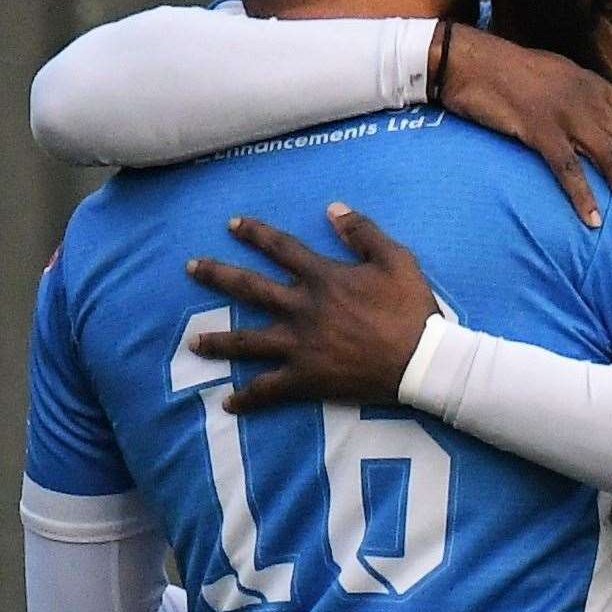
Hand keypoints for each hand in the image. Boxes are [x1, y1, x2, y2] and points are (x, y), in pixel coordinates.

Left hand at [185, 204, 439, 412]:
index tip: (231, 225)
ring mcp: (299, 345)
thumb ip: (362, 232)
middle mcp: (302, 308)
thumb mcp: (396, 258)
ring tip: (193, 343)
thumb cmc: (411, 308)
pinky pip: (269, 389)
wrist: (420, 360)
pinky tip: (229, 403)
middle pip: (249, 288)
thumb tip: (333, 208)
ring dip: (218, 342)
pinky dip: (248, 398)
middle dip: (216, 275)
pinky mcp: (305, 378)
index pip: (280, 248)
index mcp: (322, 277)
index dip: (254, 234)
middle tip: (191, 268)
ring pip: (248, 342)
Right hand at [433, 23, 611, 239]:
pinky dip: (584, 196)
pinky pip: (569, 168)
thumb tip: (603, 129)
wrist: (471, 62)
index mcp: (599, 88)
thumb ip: (587, 100)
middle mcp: (592, 100)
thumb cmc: (511, 72)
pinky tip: (592, 220)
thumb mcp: (562, 78)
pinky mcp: (539, 130)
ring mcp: (567, 114)